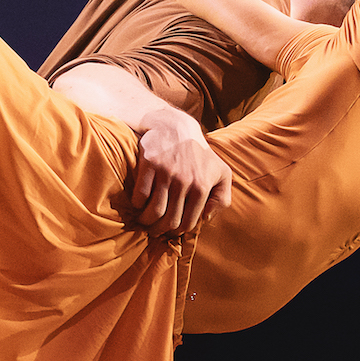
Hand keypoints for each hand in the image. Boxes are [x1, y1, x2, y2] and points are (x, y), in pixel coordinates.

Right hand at [131, 108, 233, 235]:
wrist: (177, 128)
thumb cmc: (201, 155)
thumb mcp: (222, 173)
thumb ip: (222, 199)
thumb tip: (206, 219)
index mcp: (202, 187)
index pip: (187, 223)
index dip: (177, 232)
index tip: (169, 231)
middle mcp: (184, 181)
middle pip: (169, 221)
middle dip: (160, 231)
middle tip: (154, 230)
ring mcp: (166, 172)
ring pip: (153, 211)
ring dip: (147, 221)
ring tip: (144, 221)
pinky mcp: (149, 164)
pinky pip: (140, 195)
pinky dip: (137, 204)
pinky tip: (138, 203)